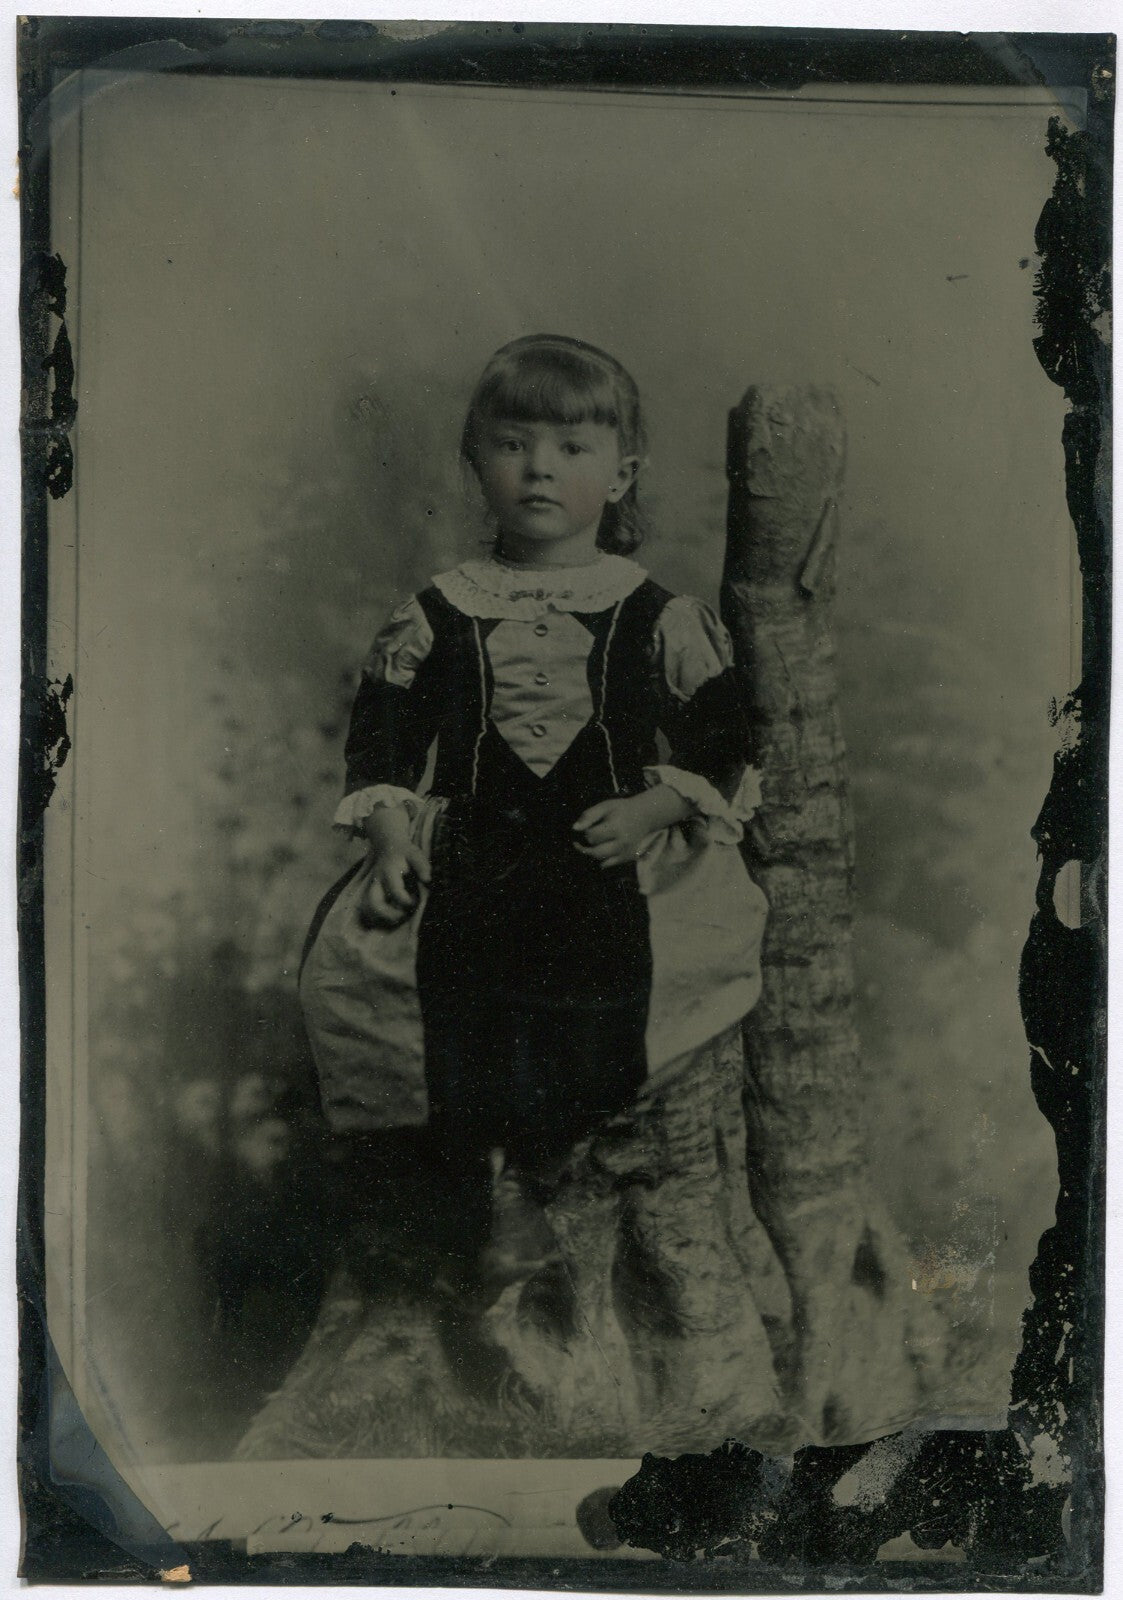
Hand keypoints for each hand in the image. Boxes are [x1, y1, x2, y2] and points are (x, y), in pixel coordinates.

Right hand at [359, 804, 430, 926]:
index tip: (416, 901)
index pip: (396, 893)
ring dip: (381, 918)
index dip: (408, 902)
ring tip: (397, 918)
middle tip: (403, 916)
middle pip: (374, 903)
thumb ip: (422, 866)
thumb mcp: (415, 854)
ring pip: (368, 908)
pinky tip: (390, 917)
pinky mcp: (370, 893)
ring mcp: (372, 888)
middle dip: (389, 915)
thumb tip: (427, 880)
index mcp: (389, 872)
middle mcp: (377, 881)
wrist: (387, 845)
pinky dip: (377, 917)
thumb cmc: (405, 853)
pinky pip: (368, 909)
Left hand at [572, 790, 686, 869]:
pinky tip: (605, 847)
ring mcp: (626, 852)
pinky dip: (602, 858)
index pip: (592, 836)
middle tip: (593, 835)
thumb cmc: (621, 809)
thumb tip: (575, 828)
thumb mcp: (605, 806)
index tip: (591, 826)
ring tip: (597, 842)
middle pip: (595, 851)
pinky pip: (608, 863)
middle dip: (590, 843)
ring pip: (601, 859)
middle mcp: (622, 842)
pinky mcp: (628, 858)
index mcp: (616, 827)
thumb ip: (589, 815)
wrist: (645, 815)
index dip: (587, 831)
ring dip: (594, 851)